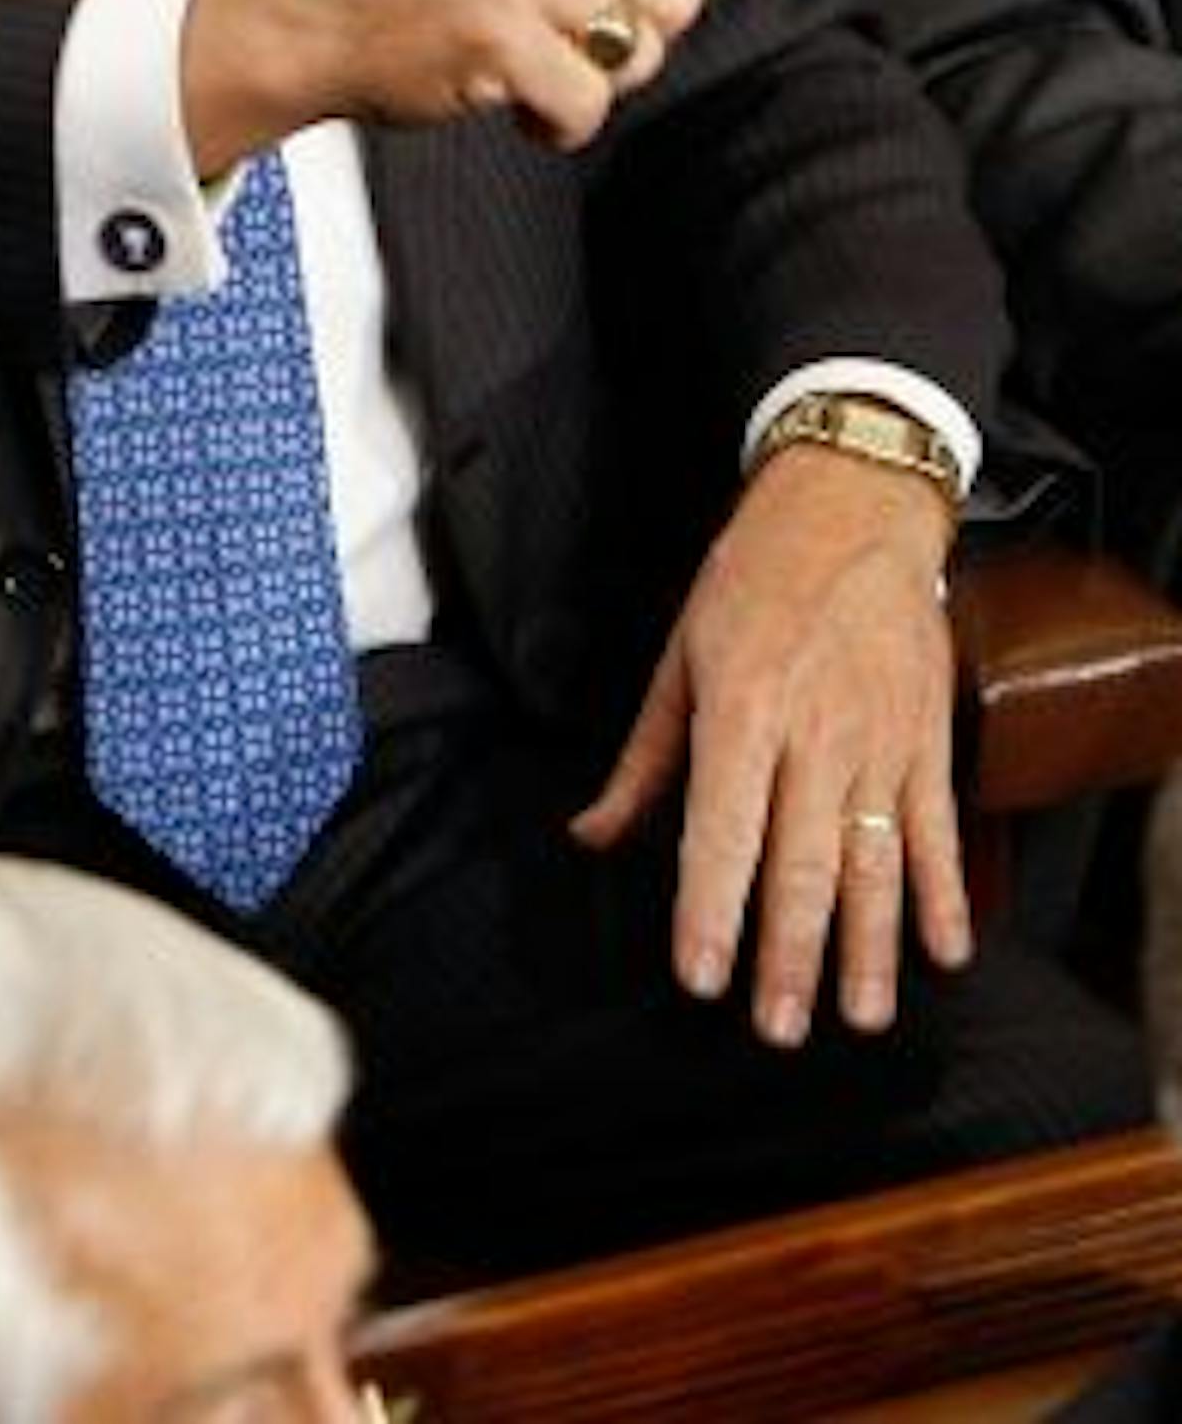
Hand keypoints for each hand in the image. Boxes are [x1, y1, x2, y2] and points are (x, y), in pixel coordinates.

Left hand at [573, 445, 967, 1044]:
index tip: (701, 975)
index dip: (710, 909)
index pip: (721, 832)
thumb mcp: (679, 656)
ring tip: (860, 1017)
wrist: (852, 508)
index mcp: (740, 712)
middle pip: (800, 865)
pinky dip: (942, 892)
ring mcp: (880, 740)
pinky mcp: (928, 738)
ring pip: (874, 862)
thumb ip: (644, 760)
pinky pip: (937, 828)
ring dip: (868, 947)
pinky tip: (943, 953)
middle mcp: (813, 735)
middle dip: (789, 956)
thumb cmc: (752, 579)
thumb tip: (592, 836)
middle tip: (777, 1029)